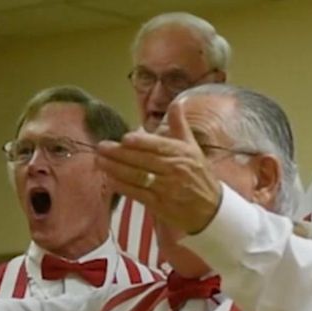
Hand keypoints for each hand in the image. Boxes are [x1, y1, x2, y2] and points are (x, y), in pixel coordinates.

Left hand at [95, 104, 223, 234]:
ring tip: (99, 162)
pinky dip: (123, 187)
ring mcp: (168, 188)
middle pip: (144, 160)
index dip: (141, 142)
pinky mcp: (161, 205)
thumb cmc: (199, 174)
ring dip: (116, 169)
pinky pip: (138, 194)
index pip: (159, 146)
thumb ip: (180, 126)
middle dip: (119, 154)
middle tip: (100, 148)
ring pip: (138, 176)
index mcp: (182, 154)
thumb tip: (176, 103)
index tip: (124, 138)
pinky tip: (111, 180)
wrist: (212, 208)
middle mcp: (175, 170)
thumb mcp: (193, 148)